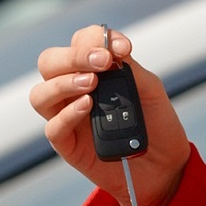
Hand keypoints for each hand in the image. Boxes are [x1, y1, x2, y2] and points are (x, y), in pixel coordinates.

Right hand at [30, 25, 189, 205]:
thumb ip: (130, 69)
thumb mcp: (150, 90)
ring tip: (91, 83)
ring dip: (63, 82)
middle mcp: (73, 89)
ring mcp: (67, 117)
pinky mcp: (68, 145)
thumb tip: (111, 50)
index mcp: (92, 70)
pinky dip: (68, 114)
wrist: (165, 166)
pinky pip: (53, 127)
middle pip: (49, 62)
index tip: (122, 48)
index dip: (95, 38)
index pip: (79, 42)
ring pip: (40, 94)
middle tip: (102, 62)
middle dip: (73, 56)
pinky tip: (88, 106)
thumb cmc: (156, 123)